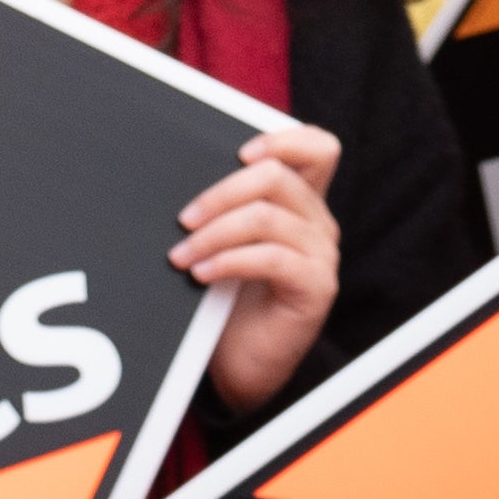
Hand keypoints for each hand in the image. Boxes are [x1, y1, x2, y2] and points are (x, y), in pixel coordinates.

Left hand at [183, 121, 344, 411]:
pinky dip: (228, 261)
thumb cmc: (226, 295)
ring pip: (266, 217)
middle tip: (183, 219)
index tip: (239, 152)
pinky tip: (201, 274)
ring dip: (213, 233)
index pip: (318, 148)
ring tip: (181, 255)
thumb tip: (177, 169)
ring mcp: (322, 256)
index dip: (285, 139)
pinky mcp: (316, 288)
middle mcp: (318, 223)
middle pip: (276, 177)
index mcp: (301, 202)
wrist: (239, 359)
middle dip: (220, 192)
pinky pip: (271, 258)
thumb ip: (222, 205)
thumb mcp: (224, 239)